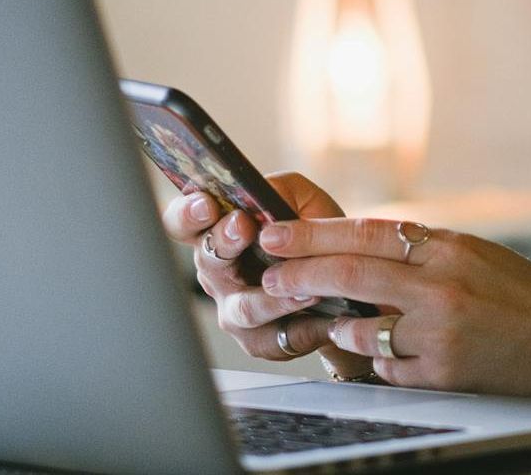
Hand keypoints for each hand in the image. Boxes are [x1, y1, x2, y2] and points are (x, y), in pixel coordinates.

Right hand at [158, 172, 375, 379]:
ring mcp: (233, 310)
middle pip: (208, 260)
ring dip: (273, 297)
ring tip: (304, 287)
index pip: (184, 223)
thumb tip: (261, 192)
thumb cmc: (315, 236)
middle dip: (225, 241)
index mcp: (219, 234)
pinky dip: (303, 325)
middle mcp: (218, 273)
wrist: (346, 282)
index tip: (206, 203)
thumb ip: (282, 189)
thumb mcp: (304, 200)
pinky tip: (323, 317)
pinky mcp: (258, 341)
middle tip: (244, 226)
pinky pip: (274, 338)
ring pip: (243, 308)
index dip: (187, 213)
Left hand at [254, 217, 530, 395]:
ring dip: (340, 327)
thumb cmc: (522, 295)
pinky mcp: (443, 373)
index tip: (275, 234)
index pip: (366, 232)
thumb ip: (421, 250)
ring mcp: (440, 333)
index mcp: (449, 247)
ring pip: (360, 329)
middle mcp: (442, 286)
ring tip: (336, 323)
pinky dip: (380, 360)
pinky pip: (386, 367)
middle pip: (351, 274)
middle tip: (269, 277)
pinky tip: (391, 353)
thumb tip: (356, 245)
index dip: (313, 233)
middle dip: (300, 275)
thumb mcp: (474, 253)